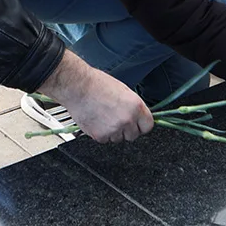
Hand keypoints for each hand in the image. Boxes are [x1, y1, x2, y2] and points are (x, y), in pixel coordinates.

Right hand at [38, 52, 153, 142]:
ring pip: (119, 139)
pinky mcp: (100, 136)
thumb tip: (139, 117)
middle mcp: (127, 119)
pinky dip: (102, 134)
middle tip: (117, 119)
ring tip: (105, 117)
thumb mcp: (124, 91)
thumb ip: (133, 106)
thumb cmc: (98, 84)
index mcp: (136, 106)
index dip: (141, 125)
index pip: (148, 126)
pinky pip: (106, 140)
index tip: (137, 124)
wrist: (78, 87)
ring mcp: (114, 129)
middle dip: (127, 130)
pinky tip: (97, 121)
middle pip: (134, 135)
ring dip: (114, 132)